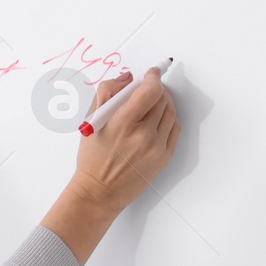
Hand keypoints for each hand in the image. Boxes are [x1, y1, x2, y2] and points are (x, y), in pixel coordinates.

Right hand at [39, 66, 180, 263]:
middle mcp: (143, 135)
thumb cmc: (93, 157)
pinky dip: (169, 119)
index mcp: (123, 123)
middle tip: (149, 89)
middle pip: (162, 99)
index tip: (151, 74)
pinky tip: (158, 120)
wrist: (100, 191)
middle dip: (157, 89)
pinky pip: (174, 129)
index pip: (150, 90)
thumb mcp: (91, 121)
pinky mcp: (164, 157)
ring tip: (153, 103)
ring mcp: (156, 147)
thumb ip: (107, 93)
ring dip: (164, 102)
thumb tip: (127, 78)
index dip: (153, 77)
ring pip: (170, 112)